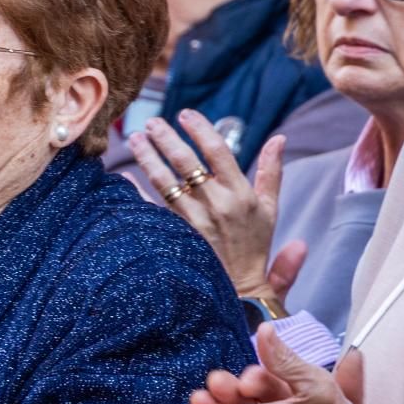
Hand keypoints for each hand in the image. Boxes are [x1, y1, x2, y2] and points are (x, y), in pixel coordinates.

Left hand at [130, 111, 284, 300]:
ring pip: (164, 182)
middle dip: (166, 138)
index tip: (185, 114)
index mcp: (240, 194)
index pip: (217, 152)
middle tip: (153, 122)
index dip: (200, 129)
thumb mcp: (270, 209)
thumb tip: (279, 138)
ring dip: (148, 157)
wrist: (241, 290)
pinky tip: (123, 176)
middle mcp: (215, 205)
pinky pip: (151, 209)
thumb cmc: (255, 245)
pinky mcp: (176, 236)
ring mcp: (193, 222)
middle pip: (185, 162)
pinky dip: (136, 192)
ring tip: (136, 139)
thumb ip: (272, 172)